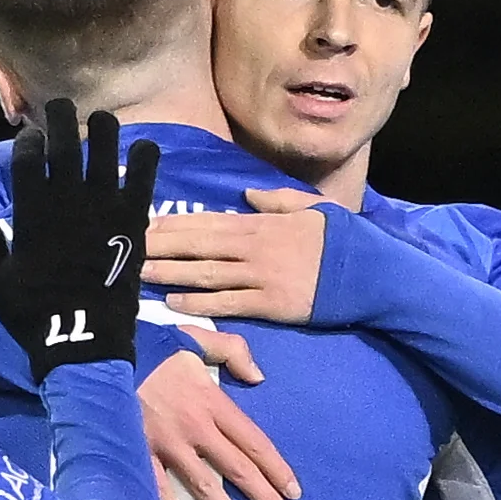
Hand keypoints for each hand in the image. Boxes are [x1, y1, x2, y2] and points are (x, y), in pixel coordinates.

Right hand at [0, 99, 156, 380]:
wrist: (83, 338)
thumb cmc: (33, 314)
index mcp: (31, 212)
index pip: (28, 158)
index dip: (27, 141)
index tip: (28, 136)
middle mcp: (68, 199)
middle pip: (65, 142)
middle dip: (60, 118)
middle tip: (61, 105)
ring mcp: (103, 205)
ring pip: (105, 149)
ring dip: (103, 128)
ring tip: (102, 119)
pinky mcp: (133, 218)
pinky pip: (142, 177)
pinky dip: (144, 158)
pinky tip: (144, 146)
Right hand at [142, 349, 298, 499]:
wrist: (105, 354)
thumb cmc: (152, 346)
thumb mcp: (200, 338)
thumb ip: (234, 352)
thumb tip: (258, 378)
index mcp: (213, 402)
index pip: (254, 442)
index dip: (277, 469)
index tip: (293, 491)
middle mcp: (197, 428)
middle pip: (239, 469)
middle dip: (265, 498)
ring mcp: (167, 445)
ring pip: (205, 487)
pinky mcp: (138, 453)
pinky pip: (159, 491)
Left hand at [144, 188, 330, 322]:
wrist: (372, 272)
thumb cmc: (343, 240)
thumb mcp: (314, 208)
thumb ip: (277, 200)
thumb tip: (245, 195)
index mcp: (263, 223)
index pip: (209, 221)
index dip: (175, 222)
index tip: (145, 223)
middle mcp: (256, 247)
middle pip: (199, 244)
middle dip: (162, 245)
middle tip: (128, 246)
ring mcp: (261, 275)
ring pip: (206, 273)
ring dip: (170, 273)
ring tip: (139, 273)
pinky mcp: (269, 303)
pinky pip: (228, 303)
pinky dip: (200, 303)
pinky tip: (174, 302)